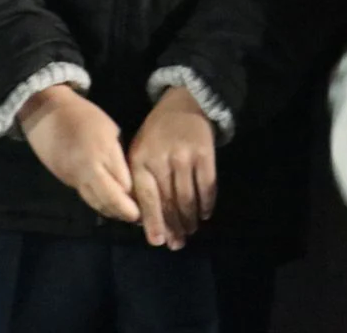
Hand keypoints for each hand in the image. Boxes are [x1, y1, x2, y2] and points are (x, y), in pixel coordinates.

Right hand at [19, 85, 140, 221]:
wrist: (47, 113)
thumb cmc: (84, 116)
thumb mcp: (110, 129)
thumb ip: (118, 156)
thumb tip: (129, 179)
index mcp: (105, 151)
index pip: (125, 182)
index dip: (137, 194)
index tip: (149, 200)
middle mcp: (90, 168)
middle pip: (111, 199)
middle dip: (126, 211)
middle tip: (138, 217)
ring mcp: (76, 177)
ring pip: (96, 203)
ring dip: (112, 212)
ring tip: (126, 216)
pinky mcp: (66, 181)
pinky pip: (86, 197)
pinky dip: (99, 204)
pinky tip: (109, 206)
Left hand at [128, 86, 217, 248]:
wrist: (184, 103)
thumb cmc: (157, 133)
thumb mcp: (139, 151)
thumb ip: (139, 181)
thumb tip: (143, 220)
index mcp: (140, 160)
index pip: (146, 198)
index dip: (152, 222)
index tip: (157, 241)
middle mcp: (162, 159)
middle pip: (168, 201)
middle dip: (173, 226)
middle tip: (178, 244)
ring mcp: (184, 156)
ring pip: (188, 198)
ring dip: (190, 219)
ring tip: (191, 231)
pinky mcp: (204, 153)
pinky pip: (207, 186)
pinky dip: (207, 203)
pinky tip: (205, 214)